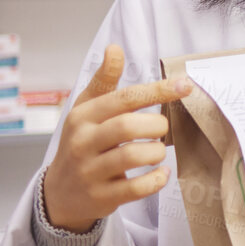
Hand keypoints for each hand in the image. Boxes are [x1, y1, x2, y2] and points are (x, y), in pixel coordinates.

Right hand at [42, 44, 194, 233]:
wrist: (60, 192)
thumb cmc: (81, 142)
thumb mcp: (86, 109)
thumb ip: (104, 81)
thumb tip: (115, 48)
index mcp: (83, 116)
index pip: (124, 99)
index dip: (157, 91)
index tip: (185, 85)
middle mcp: (83, 142)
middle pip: (128, 126)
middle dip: (157, 126)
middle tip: (163, 130)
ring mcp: (91, 171)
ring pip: (133, 156)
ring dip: (157, 152)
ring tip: (158, 151)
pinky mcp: (101, 197)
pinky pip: (136, 188)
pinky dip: (156, 179)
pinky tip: (161, 173)